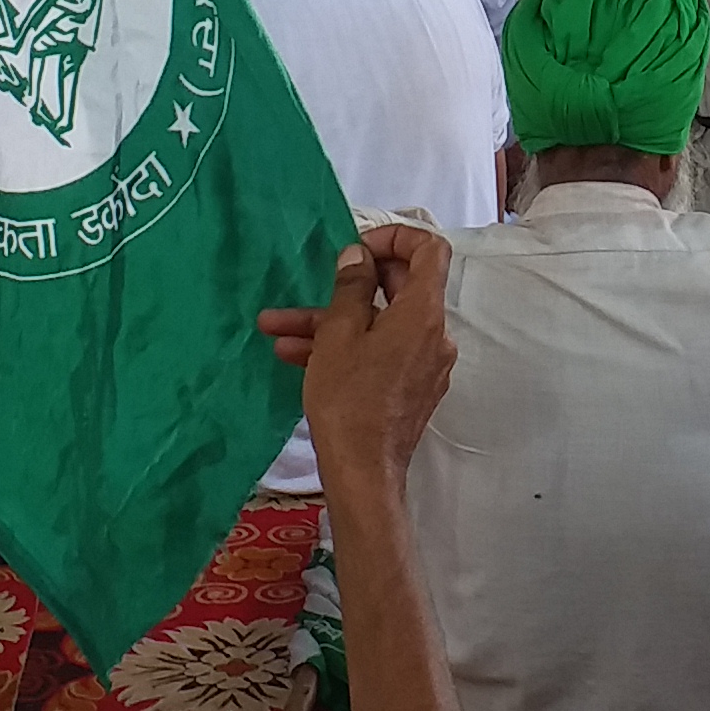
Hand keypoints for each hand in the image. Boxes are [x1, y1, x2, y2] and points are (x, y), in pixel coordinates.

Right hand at [254, 224, 455, 487]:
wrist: (362, 472)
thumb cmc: (348, 400)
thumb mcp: (339, 335)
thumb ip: (351, 287)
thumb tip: (358, 256)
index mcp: (423, 313)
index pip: (429, 250)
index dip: (394, 237)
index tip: (357, 248)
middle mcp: (433, 335)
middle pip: (399, 288)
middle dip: (347, 283)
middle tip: (312, 283)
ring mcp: (423, 363)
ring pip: (378, 325)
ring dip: (330, 321)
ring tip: (276, 327)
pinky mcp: (410, 387)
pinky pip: (380, 352)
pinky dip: (345, 347)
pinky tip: (295, 354)